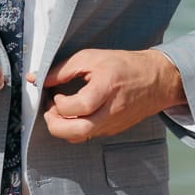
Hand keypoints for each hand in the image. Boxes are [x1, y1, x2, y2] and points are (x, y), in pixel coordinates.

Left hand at [42, 49, 187, 142]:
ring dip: (63, 127)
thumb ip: (63, 69)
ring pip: (80, 137)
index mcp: (107, 88)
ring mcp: (113, 124)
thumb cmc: (123, 65)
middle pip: (77, 131)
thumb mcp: (91, 57)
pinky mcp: (113, 130)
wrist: (156, 80)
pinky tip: (73, 113)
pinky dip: (75, 127)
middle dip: (55, 124)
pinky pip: (88, 135)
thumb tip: (38, 79)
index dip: (59, 103)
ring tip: (59, 111)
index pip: (78, 106)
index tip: (55, 93)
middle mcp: (111, 111)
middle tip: (49, 110)